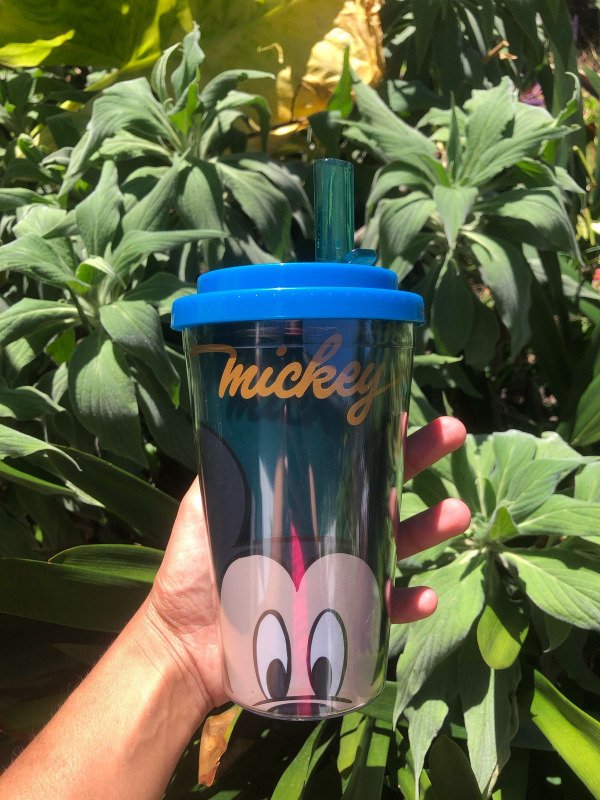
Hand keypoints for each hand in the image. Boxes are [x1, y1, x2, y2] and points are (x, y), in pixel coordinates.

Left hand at [145, 416, 470, 710]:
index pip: (348, 460)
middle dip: (422, 460)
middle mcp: (332, 531)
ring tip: (457, 513)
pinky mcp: (344, 620)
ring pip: (399, 545)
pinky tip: (425, 596)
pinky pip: (385, 611)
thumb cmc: (195, 570)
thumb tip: (240, 417)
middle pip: (385, 489)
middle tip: (453, 432)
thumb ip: (226, 469)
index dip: (378, 435)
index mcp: (306, 501)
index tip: (404, 408)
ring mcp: (343, 574)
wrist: (186, 643)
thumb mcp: (208, 507)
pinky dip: (408, 605)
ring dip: (432, 528)